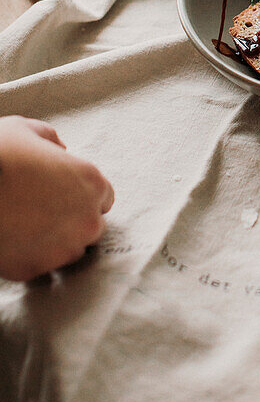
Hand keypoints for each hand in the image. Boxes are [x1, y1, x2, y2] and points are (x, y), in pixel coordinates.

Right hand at [0, 115, 114, 281]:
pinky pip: (41, 267)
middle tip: (42, 212)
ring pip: (69, 252)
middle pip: (91, 227)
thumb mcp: (26, 130)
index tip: (62, 195)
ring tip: (27, 227)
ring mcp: (63, 249)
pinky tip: (14, 240)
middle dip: (72, 221)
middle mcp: (87, 220)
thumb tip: (58, 150)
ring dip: (55, 242)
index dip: (81, 195)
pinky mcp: (36, 270)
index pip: (103, 197)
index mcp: (91, 183)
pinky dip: (30, 257)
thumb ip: (51, 141)